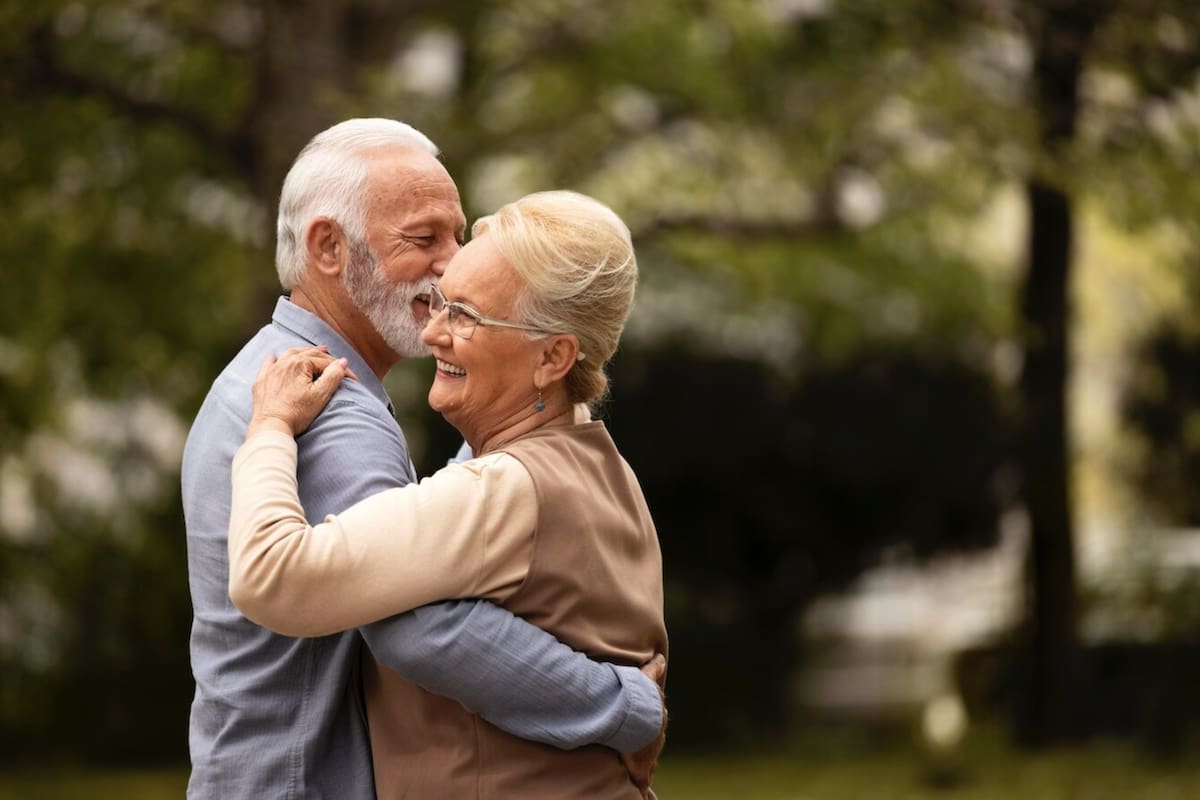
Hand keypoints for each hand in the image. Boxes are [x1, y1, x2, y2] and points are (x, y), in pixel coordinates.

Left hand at [247, 346, 355, 436]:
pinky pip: (268, 363)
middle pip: (309, 354)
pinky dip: (275, 359)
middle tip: (336, 361)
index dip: (342, 370)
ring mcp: (272, 370)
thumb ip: (333, 376)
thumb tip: (342, 362)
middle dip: (325, 357)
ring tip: (313, 351)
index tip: (353, 380)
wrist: (271, 427)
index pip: (326, 363)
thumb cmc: (297, 413)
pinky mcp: (262, 380)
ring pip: (290, 354)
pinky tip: (275, 357)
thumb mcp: (320, 395)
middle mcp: (285, 362)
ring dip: (304, 351)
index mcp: (300, 364)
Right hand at [621, 653, 666, 799]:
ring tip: (640, 775)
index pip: (656, 725)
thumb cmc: (641, 699)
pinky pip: (642, 785)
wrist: (638, 717)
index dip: (650, 728)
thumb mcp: (647, 680)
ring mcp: (650, 757)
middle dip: (648, 749)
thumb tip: (661, 656)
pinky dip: (643, 793)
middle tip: (640, 754)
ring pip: (648, 764)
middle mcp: (656, 739)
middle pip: (653, 746)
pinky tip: (644, 799)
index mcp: (658, 720)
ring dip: (644, 769)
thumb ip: (654, 669)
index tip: (646, 731)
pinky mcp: (642, 771)